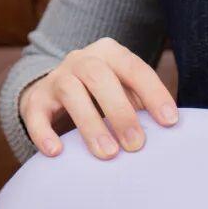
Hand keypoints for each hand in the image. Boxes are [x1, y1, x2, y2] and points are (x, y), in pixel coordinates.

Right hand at [19, 37, 177, 159]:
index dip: (154, 94)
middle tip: (136, 145)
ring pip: (70, 92)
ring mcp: (56, 77)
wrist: (60, 92)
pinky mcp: (35, 99)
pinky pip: (35, 112)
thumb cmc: (108, 96)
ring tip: (108, 154)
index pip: (135, 69)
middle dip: (120, 112)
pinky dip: (44, 132)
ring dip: (90, 125)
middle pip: (99, 77)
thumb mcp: (129, 92)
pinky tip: (57, 152)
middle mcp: (82, 60)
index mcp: (112, 54)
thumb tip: (172, 130)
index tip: (170, 122)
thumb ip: (146, 105)